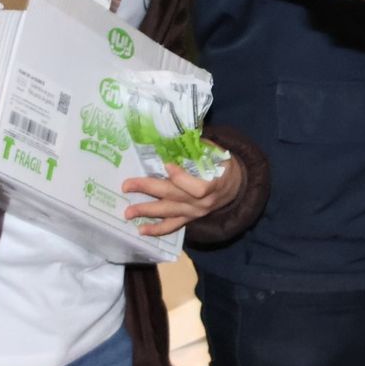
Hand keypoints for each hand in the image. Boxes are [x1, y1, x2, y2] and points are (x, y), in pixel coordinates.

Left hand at [120, 147, 244, 236]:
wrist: (236, 187)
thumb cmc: (225, 166)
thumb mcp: (219, 153)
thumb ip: (201, 147)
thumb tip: (177, 135)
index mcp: (214, 184)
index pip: (198, 188)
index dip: (181, 177)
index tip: (166, 165)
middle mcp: (203, 203)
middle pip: (174, 197)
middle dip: (149, 190)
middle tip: (128, 186)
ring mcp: (195, 212)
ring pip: (169, 213)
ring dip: (147, 211)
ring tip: (129, 212)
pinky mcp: (189, 218)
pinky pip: (173, 226)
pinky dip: (157, 230)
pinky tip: (141, 230)